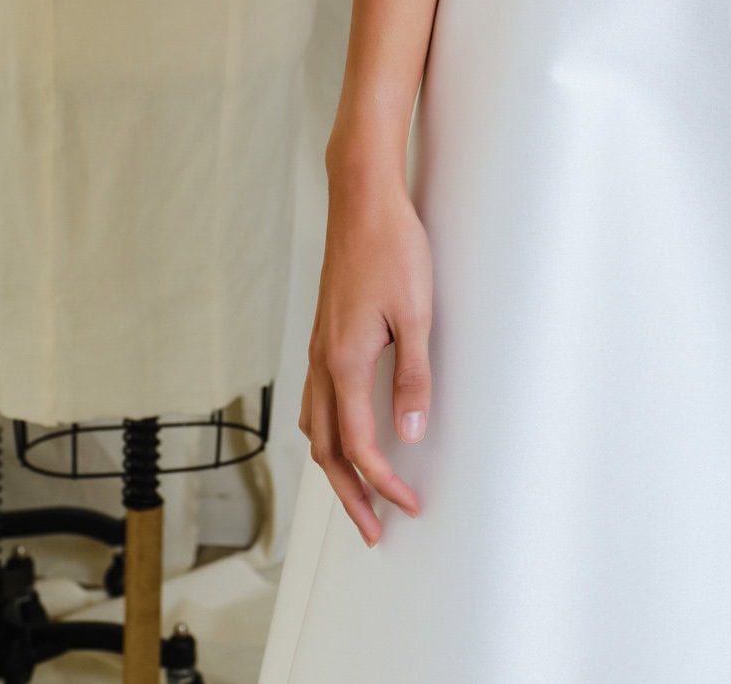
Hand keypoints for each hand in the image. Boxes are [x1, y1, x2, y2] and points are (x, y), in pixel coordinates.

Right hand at [300, 168, 433, 543]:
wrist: (361, 200)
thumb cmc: (392, 248)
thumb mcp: (416, 313)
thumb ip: (413, 375)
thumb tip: (410, 432)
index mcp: (343, 363)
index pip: (358, 446)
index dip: (383, 484)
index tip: (408, 506)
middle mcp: (322, 363)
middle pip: (326, 450)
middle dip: (350, 495)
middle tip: (375, 530)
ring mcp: (318, 349)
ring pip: (314, 428)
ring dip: (334, 468)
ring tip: (359, 493)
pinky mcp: (323, 335)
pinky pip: (315, 400)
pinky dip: (326, 432)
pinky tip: (343, 431)